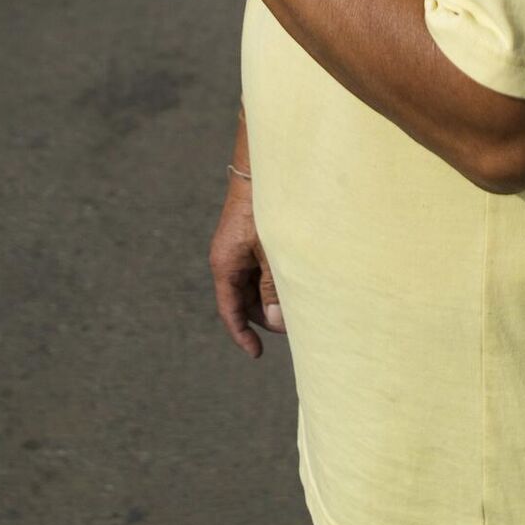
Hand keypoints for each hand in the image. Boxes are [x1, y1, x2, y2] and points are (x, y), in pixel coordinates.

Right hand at [209, 172, 283, 358]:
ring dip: (272, 297)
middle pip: (243, 300)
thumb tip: (274, 321)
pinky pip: (260, 268)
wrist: (264, 170)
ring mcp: (240, 249)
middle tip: (293, 326)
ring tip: (299, 305)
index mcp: (225, 265)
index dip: (242, 334)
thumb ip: (273, 285)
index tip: (257, 354)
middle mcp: (229, 259)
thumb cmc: (266, 208)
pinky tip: (296, 281)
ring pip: (254, 285)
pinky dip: (274, 279)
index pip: (230, 309)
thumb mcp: (271, 251)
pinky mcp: (252, 239)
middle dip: (264, 317)